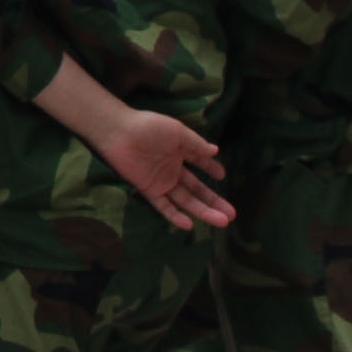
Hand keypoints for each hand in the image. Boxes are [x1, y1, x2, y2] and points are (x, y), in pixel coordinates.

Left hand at [95, 110, 232, 231]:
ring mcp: (161, 180)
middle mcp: (172, 168)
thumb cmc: (149, 127)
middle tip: (232, 214)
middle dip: (214, 201)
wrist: (120, 132)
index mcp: (179, 150)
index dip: (211, 169)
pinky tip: (190, 224)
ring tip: (223, 222)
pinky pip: (163, 206)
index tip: (223, 176)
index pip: (199, 162)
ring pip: (185, 200)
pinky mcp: (148, 190)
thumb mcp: (178, 132)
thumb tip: (216, 150)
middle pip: (196, 189)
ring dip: (203, 211)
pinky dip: (175, 215)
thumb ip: (196, 144)